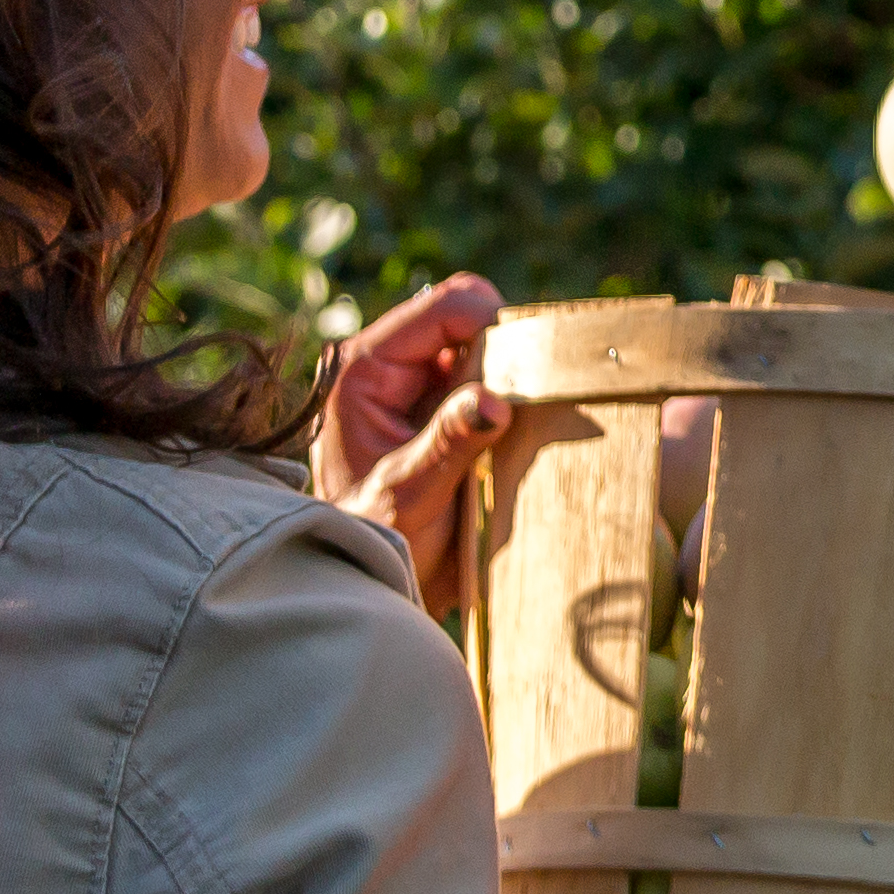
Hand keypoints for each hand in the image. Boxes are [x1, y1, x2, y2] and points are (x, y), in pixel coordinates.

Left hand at [309, 273, 506, 596]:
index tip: (531, 367)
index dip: (494, 324)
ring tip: (519, 421)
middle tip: (527, 397)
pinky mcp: (434, 404)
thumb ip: (446, 444)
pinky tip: (511, 431)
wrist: (372, 584)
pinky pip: (484, 375)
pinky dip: (507, 393)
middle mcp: (382, 364)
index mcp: (362, 370)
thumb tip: (493, 400)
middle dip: (504, 348)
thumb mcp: (409, 497)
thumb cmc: (377, 544)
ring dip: (508, 374)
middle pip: (464, 317)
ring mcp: (410, 382)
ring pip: (479, 344)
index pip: (442, 308)